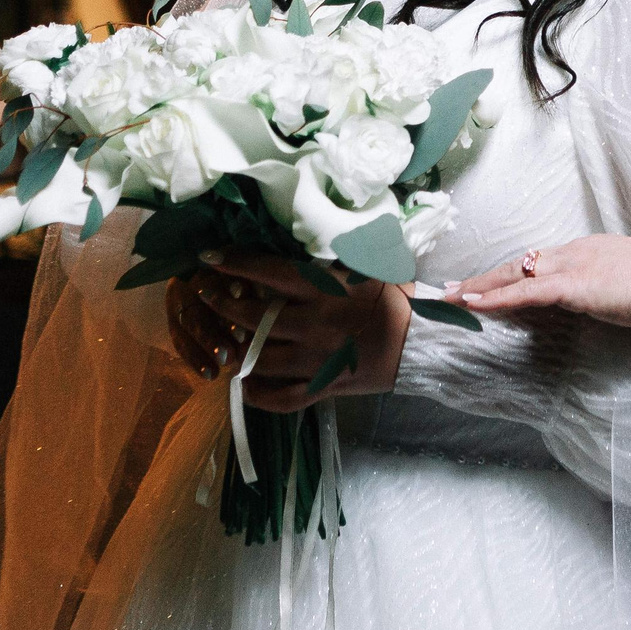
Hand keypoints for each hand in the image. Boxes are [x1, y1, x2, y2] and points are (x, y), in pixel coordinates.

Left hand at [171, 247, 411, 411]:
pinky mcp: (324, 387)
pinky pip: (282, 398)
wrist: (423, 342)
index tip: (208, 256)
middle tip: (206, 295)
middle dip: (223, 304)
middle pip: (254, 317)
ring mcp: (316, 360)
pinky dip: (259, 394)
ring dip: (236, 349)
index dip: (235, 263)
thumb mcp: (368, 266)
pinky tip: (245, 385)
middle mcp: (314, 325)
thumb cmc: (397, 298)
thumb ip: (335, 255)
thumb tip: (307, 232)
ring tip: (223, 338)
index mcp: (325, 291)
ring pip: (261, 359)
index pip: (269, 272)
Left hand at [452, 234, 630, 328]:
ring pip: (513, 275)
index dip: (515, 272)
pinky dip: (494, 298)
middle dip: (485, 276)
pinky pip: (523, 292)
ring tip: (451, 297)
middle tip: (455, 286)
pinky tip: (473, 304)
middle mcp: (574, 253)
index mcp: (590, 252)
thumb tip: (607, 300)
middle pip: (520, 263)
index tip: (494, 279)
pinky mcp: (570, 286)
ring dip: (479, 287)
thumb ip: (614, 289)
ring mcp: (570, 267)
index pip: (542, 262)